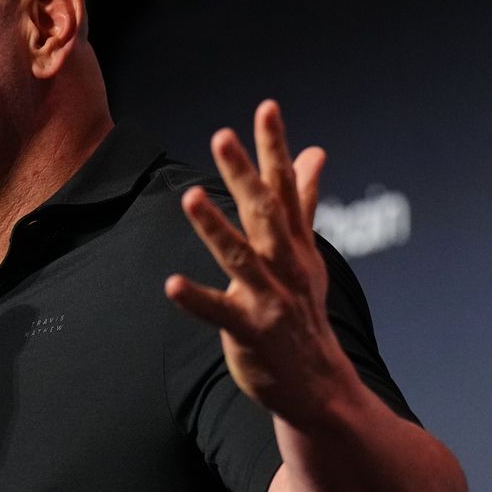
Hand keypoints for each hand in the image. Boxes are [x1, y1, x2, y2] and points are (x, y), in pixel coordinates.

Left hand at [164, 100, 355, 427]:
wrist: (319, 383)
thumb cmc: (304, 311)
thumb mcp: (306, 252)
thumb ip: (303, 201)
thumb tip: (315, 153)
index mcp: (295, 244)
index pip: (285, 187)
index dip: (275, 147)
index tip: (266, 108)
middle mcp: (285, 266)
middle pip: (264, 213)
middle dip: (244, 174)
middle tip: (222, 137)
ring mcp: (269, 298)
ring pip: (241, 258)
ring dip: (216, 228)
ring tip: (191, 198)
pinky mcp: (250, 331)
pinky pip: (220, 313)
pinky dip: (197, 300)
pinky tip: (172, 286)